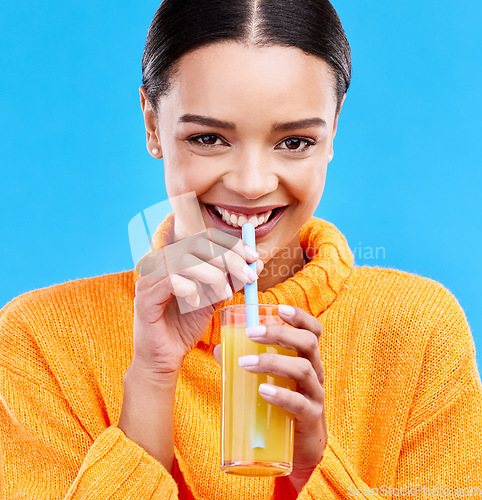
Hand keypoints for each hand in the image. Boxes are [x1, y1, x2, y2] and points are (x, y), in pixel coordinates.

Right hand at [133, 227, 263, 379]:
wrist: (164, 359)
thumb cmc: (185, 327)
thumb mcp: (214, 299)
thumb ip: (231, 280)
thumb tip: (256, 263)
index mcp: (177, 259)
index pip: (205, 238)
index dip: (231, 243)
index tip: (253, 257)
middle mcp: (161, 263)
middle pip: (197, 244)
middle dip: (229, 258)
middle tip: (249, 276)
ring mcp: (150, 279)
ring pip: (185, 260)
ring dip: (213, 275)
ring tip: (225, 294)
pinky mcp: (145, 298)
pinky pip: (170, 281)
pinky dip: (190, 289)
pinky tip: (197, 303)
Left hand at [213, 304, 326, 490]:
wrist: (299, 449)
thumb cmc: (282, 405)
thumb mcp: (269, 378)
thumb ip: (247, 362)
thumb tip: (219, 348)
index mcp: (306, 358)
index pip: (312, 330)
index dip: (299, 316)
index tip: (279, 309)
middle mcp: (315, 372)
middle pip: (307, 343)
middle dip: (280, 333)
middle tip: (252, 333)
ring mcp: (315, 394)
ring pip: (304, 369)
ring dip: (273, 362)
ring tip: (245, 362)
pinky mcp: (310, 418)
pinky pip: (299, 403)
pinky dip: (281, 394)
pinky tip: (263, 390)